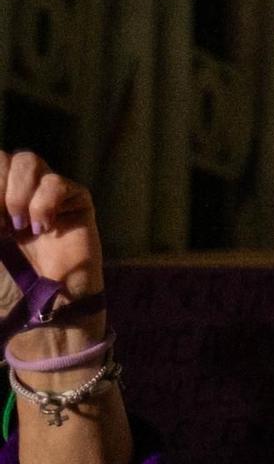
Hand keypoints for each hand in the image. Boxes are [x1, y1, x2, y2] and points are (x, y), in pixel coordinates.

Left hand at [1, 151, 103, 352]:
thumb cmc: (10, 285)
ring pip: (28, 160)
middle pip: (3, 157)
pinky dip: (44, 204)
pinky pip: (56, 183)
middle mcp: (17, 191)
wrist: (48, 306)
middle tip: (0, 223)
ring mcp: (46, 194)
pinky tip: (42, 229)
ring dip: (17, 193)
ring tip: (17, 226)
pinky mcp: (75, 200)